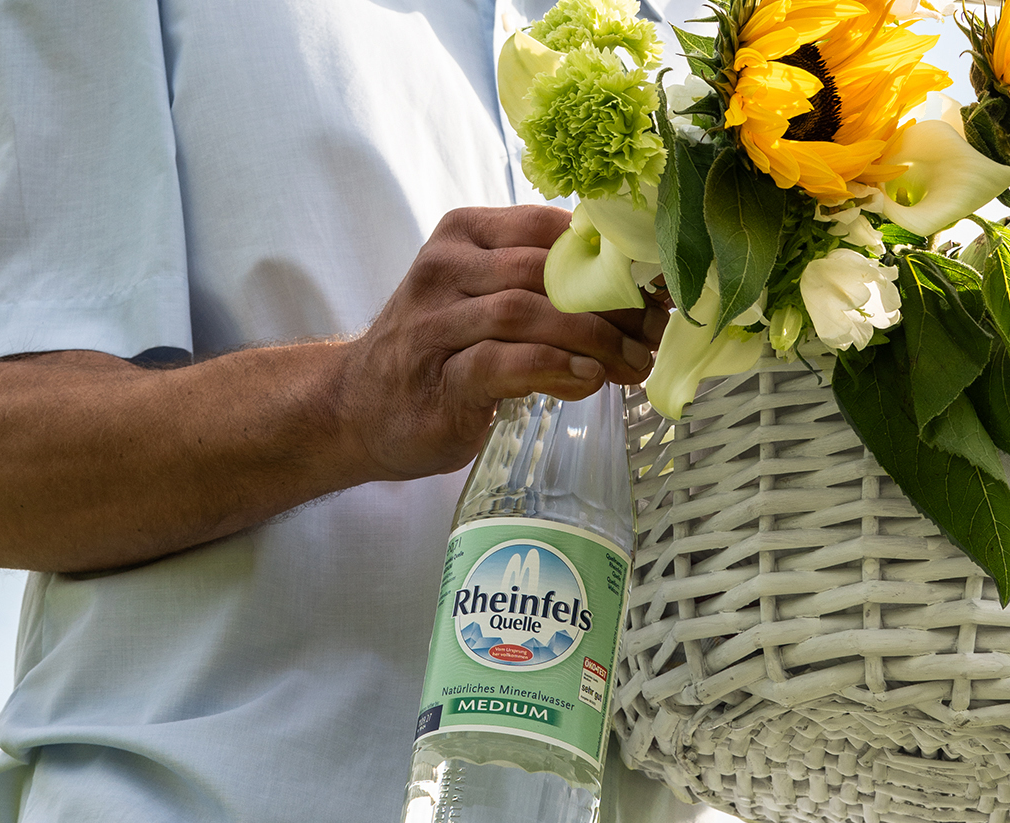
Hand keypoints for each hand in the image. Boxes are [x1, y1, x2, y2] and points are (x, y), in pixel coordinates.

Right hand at [335, 205, 665, 480]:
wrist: (355, 408)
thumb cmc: (435, 352)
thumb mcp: (483, 300)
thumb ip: (541, 290)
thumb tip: (635, 297)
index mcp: (463, 236)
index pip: (548, 228)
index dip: (610, 256)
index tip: (653, 288)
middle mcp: (444, 269)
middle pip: (545, 271)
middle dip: (612, 303)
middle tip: (653, 333)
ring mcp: (435, 324)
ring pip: (528, 313)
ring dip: (594, 338)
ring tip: (633, 362)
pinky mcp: (439, 379)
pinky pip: (506, 363)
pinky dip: (555, 368)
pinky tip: (588, 379)